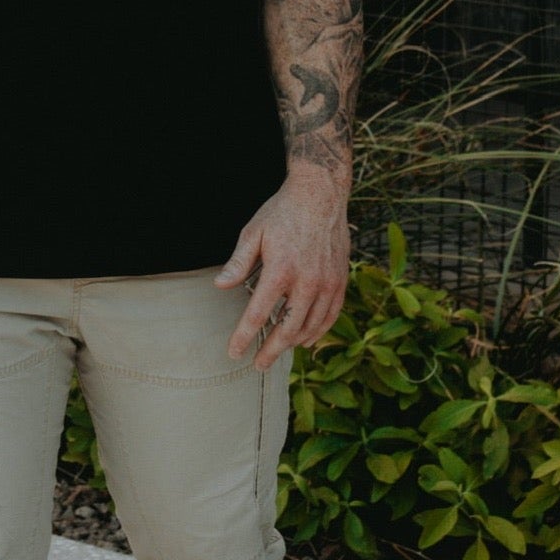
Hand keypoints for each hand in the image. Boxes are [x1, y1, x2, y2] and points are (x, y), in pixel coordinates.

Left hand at [214, 170, 350, 371]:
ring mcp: (326, 284)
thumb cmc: (282, 212)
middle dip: (270, 351)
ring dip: (292, 344)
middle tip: (257, 365)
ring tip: (276, 352)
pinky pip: (330, 317)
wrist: (320, 194)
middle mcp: (306, 282)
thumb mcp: (254, 232)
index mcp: (280, 270)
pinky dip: (317, 332)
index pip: (258, 314)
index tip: (234, 352)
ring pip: (309, 327)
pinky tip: (305, 340)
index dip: (244, 337)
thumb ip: (238, 262)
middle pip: (286, 330)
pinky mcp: (340, 282)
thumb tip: (220, 286)